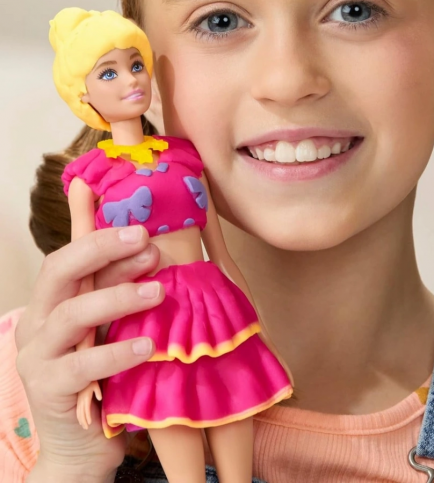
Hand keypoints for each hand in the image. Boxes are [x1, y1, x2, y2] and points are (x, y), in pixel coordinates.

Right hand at [15, 226, 163, 480]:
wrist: (82, 445)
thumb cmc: (103, 377)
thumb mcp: (110, 328)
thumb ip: (119, 293)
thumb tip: (151, 251)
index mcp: (52, 303)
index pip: (68, 257)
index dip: (94, 233)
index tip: (137, 225)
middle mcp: (38, 323)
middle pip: (59, 273)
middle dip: (101, 250)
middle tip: (144, 240)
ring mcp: (38, 357)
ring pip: (71, 315)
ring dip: (117, 297)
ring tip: (158, 292)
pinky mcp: (49, 391)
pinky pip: (82, 366)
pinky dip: (116, 352)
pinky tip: (148, 346)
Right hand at [77, 380, 101, 429]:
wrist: (82, 378)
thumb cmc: (92, 382)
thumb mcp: (96, 385)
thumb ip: (98, 392)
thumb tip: (100, 398)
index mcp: (86, 398)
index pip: (86, 410)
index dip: (87, 417)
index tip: (90, 423)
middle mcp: (81, 401)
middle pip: (81, 413)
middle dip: (83, 421)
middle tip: (86, 428)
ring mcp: (79, 401)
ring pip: (78, 413)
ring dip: (80, 420)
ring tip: (83, 426)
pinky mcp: (79, 401)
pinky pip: (78, 410)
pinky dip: (78, 416)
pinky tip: (80, 420)